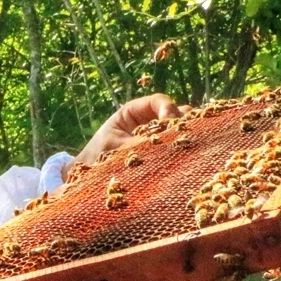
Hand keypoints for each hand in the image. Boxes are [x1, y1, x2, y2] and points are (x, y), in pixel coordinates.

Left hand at [64, 94, 191, 179]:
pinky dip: (186, 148)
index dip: (168, 109)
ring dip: (188, 134)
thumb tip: (164, 144)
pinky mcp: (165, 153)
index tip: (169, 123)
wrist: (89, 177)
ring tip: (192, 144)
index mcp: (134, 112)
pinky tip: (191, 156)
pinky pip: (181, 147)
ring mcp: (159, 137)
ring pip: (183, 128)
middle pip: (177, 112)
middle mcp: (150, 121)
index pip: (158, 102)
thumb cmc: (97, 157)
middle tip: (187, 134)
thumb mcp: (114, 147)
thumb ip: (137, 143)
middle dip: (183, 121)